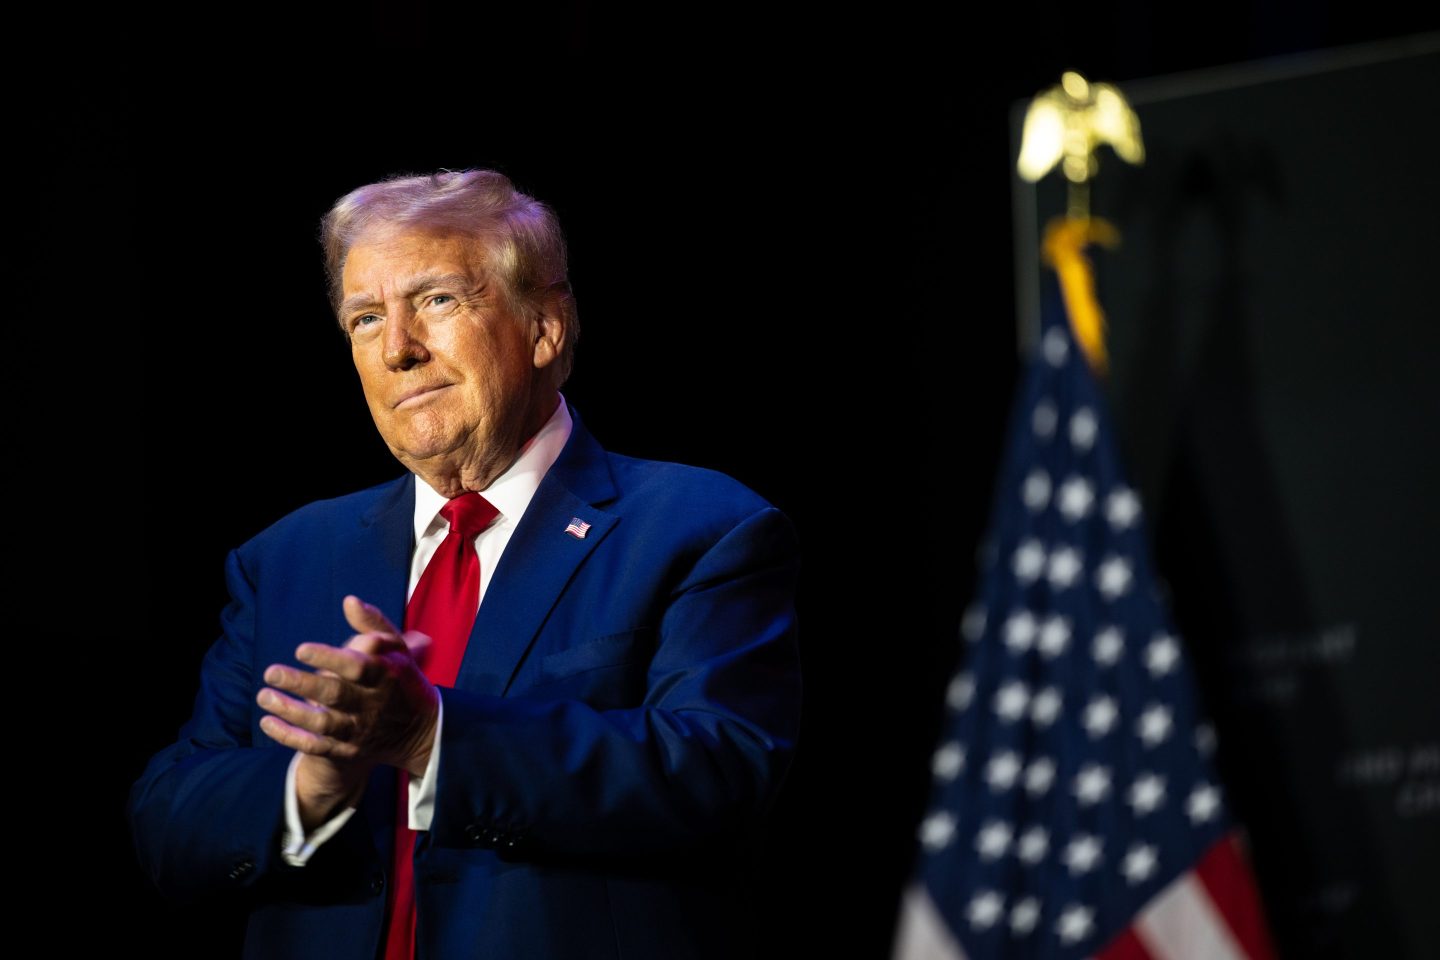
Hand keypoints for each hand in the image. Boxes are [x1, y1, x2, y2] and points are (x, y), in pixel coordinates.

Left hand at [257, 596, 439, 824]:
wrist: (420, 729)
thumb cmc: (400, 678)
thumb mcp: (397, 648)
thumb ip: (373, 623)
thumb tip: (349, 601)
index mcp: (385, 675)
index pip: (357, 667)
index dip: (329, 659)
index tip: (300, 649)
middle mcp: (372, 704)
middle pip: (335, 695)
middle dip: (301, 684)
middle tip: (271, 672)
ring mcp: (358, 730)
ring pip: (321, 723)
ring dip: (290, 711)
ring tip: (264, 695)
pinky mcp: (346, 750)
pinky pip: (315, 746)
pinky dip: (289, 737)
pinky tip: (267, 722)